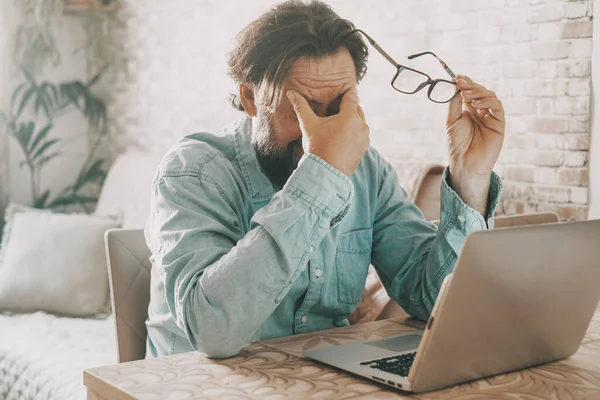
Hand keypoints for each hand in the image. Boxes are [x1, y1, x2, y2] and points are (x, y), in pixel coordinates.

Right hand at [286, 88, 368, 175]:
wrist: (325, 173)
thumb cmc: (317, 148)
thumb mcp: (308, 125)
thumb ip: (301, 106)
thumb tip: (291, 93)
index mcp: (349, 116)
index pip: (350, 97)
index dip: (345, 92)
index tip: (341, 90)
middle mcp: (361, 125)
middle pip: (357, 109)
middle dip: (348, 107)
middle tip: (336, 109)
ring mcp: (365, 138)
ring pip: (360, 122)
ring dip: (352, 120)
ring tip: (339, 124)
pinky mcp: (364, 149)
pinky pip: (361, 135)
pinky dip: (354, 133)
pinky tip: (343, 137)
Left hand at [446, 75, 504, 213]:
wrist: (465, 163)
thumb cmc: (457, 144)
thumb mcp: (451, 120)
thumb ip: (454, 103)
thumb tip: (454, 85)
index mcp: (468, 110)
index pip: (468, 91)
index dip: (464, 83)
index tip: (457, 77)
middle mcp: (480, 111)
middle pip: (479, 91)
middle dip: (470, 85)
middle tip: (461, 82)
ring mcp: (490, 116)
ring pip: (490, 96)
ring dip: (478, 92)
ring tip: (466, 94)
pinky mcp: (499, 123)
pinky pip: (498, 107)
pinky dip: (488, 102)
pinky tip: (477, 104)